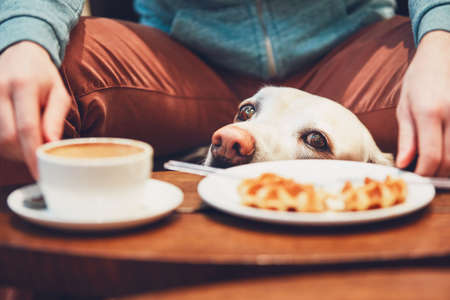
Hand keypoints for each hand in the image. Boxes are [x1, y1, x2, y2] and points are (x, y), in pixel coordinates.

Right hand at [0, 41, 70, 178]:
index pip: (27, 128)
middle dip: (23, 155)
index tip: (40, 173)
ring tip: (27, 145)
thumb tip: (51, 145)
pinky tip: (15, 139)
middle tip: (37, 158)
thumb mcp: (58, 93)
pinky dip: (2, 143)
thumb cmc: (42, 76)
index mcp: (23, 85)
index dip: (33, 155)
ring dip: (12, 151)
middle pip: (7, 137)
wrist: (18, 51)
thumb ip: (55, 118)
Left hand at [396, 31, 449, 176]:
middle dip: (437, 173)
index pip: (431, 155)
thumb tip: (404, 164)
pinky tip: (447, 149)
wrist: (442, 54)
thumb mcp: (404, 108)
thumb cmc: (419, 80)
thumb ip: (407, 138)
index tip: (416, 177)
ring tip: (436, 163)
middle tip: (426, 174)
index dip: (424, 172)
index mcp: (429, 112)